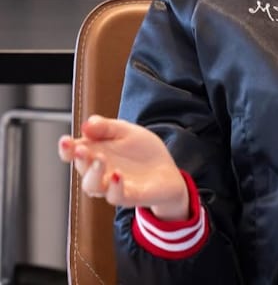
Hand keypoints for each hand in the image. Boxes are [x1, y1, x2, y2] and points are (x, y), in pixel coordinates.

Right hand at [58, 115, 189, 219]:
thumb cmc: (143, 153)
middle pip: (82, 168)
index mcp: (96, 153)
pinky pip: (116, 197)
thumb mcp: (126, 131)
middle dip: (80, 159)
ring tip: (100, 160)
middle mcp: (100, 172)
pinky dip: (115, 187)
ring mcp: (113, 185)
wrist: (167, 173)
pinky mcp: (130, 196)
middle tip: (81, 149)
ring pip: (93, 186)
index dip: (67, 148)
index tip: (65, 140)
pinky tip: (118, 175)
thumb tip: (86, 124)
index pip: (74, 152)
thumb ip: (106, 126)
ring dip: (94, 173)